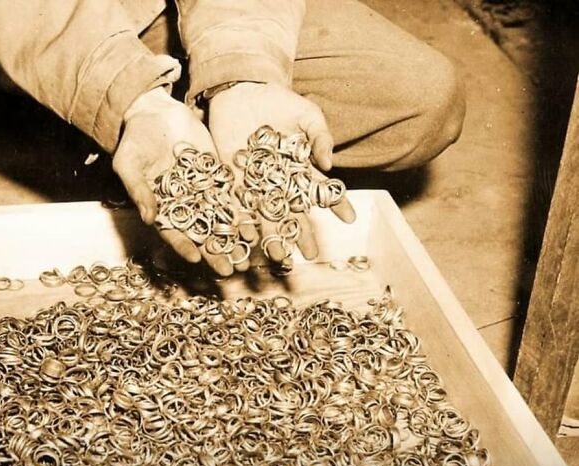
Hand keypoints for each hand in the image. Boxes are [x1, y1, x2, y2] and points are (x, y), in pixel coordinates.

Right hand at [113, 87, 237, 275]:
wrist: (153, 114)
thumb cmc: (134, 142)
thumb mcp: (128, 164)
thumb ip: (139, 191)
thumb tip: (148, 219)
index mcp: (162, 209)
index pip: (173, 233)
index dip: (184, 246)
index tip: (196, 259)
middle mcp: (184, 205)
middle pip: (202, 233)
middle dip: (216, 252)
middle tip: (230, 270)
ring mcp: (202, 191)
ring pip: (221, 218)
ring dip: (235, 236)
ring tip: (248, 250)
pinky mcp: (216, 175)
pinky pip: (231, 195)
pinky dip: (242, 209)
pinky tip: (255, 223)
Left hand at [208, 82, 355, 261]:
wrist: (243, 90)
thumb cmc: (279, 101)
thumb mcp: (307, 115)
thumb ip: (320, 137)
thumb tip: (329, 166)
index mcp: (301, 169)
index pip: (322, 191)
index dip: (337, 204)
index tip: (350, 219)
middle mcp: (280, 182)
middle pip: (294, 212)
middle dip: (303, 234)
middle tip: (310, 255)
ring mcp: (257, 184)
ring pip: (267, 215)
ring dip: (273, 236)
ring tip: (280, 256)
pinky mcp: (234, 180)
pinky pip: (239, 205)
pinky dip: (243, 221)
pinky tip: (248, 237)